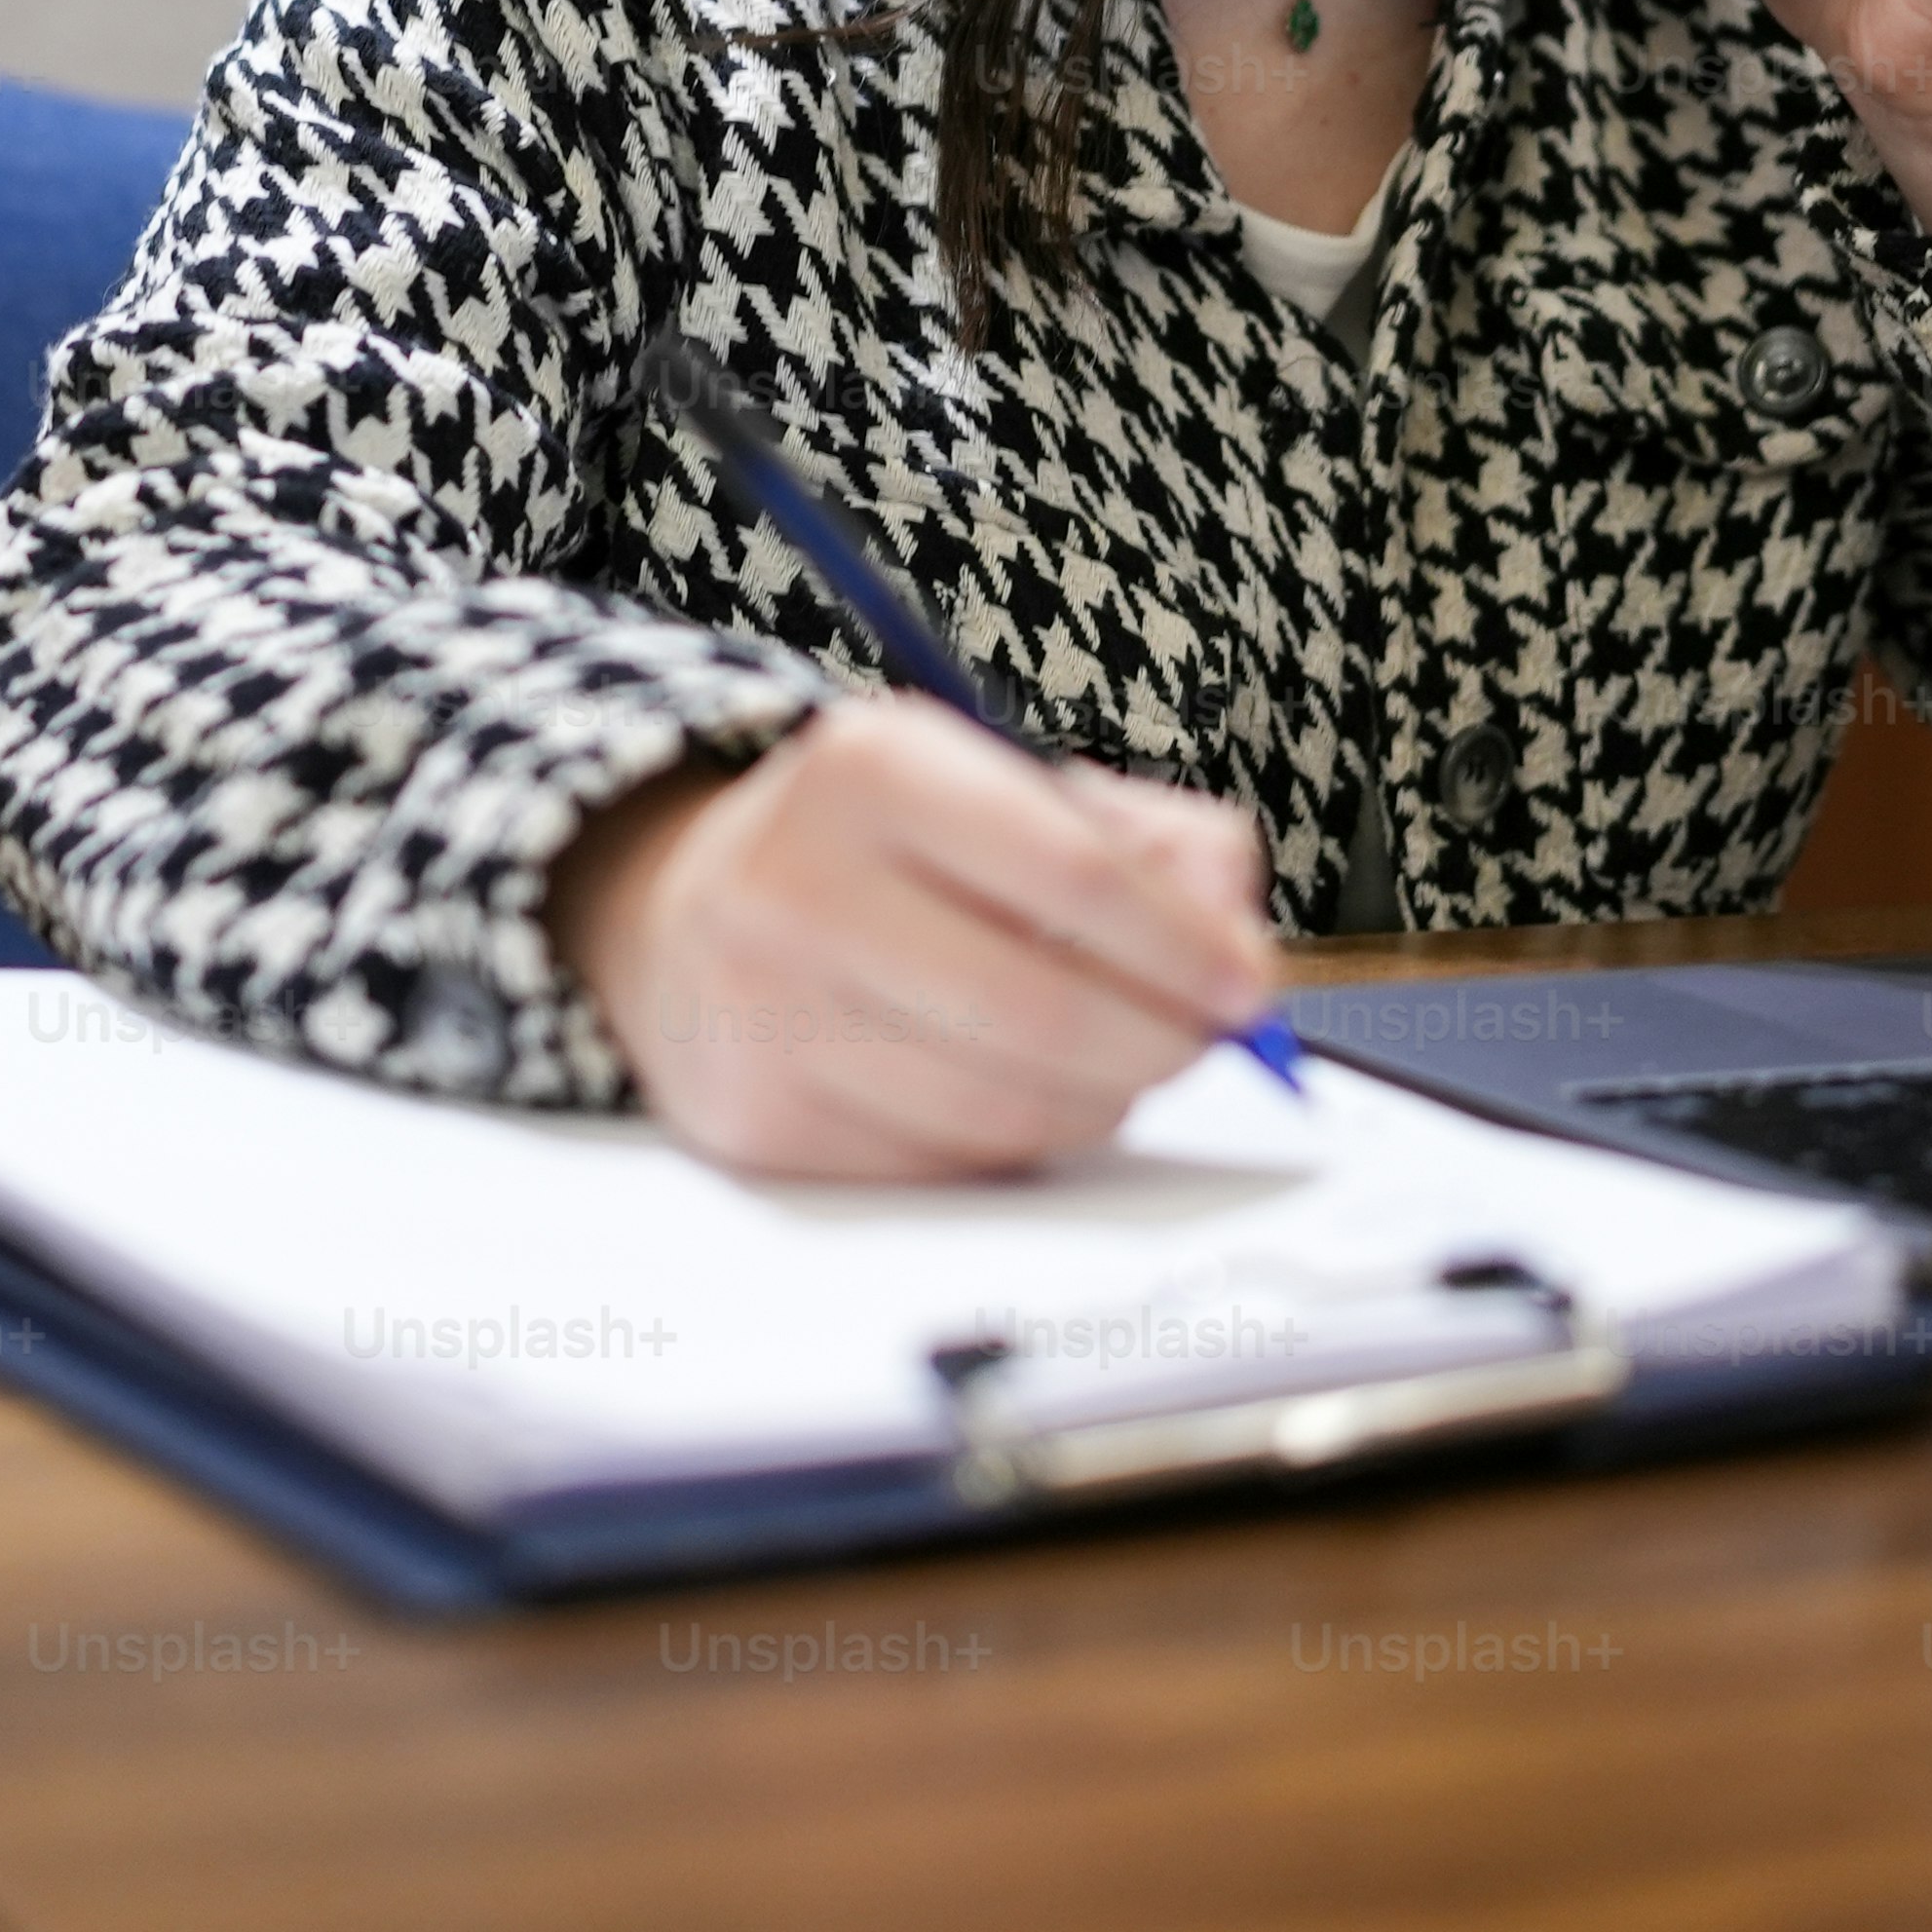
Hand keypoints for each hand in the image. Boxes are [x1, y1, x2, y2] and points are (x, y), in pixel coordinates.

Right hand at [548, 697, 1280, 1178]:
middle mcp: (796, 887)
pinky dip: (1016, 1141)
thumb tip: (1236, 942)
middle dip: (1160, 1042)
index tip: (1249, 982)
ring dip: (1100, 1100)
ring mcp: (766, 1015)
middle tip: (1202, 1040)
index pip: (1070, 874)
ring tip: (1115, 1060)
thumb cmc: (883, 845)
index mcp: (869, 768)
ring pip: (1003, 1110)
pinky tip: (1012, 1088)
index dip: (1184, 945)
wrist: (682, 910)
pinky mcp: (761, 1122)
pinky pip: (946, 1163)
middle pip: (1042, 1014)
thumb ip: (1152, 842)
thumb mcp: (1006, 783)